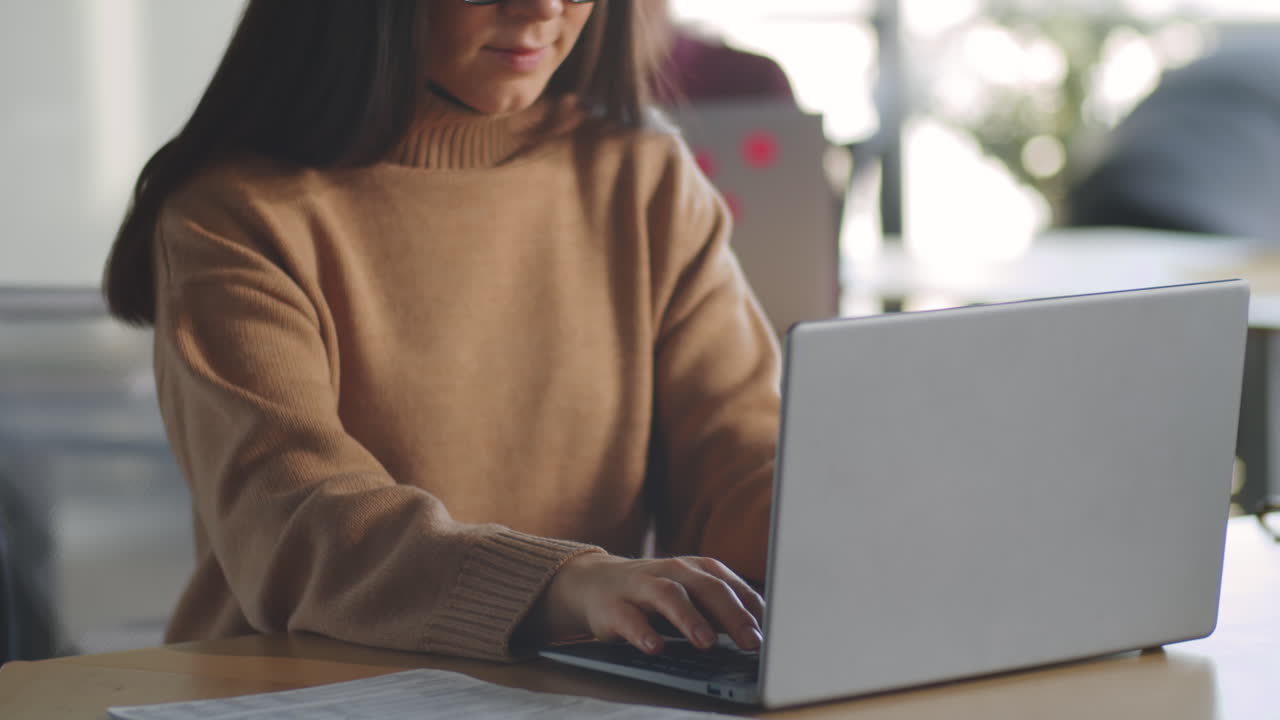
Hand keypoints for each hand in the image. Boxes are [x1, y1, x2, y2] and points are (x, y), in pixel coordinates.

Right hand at [527, 554, 764, 653]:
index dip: (752, 609)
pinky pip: (629, 618)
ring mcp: (641, 586)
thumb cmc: (656, 594)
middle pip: (706, 587)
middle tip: (751, 641)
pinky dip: (643, 632)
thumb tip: (762, 635)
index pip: (731, 585)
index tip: (772, 633)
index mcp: (696, 569)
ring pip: (669, 595)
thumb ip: (721, 610)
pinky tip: (655, 647)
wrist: (596, 584)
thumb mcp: (691, 595)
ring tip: (707, 643)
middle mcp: (672, 572)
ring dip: (690, 619)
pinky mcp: (613, 606)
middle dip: (731, 615)